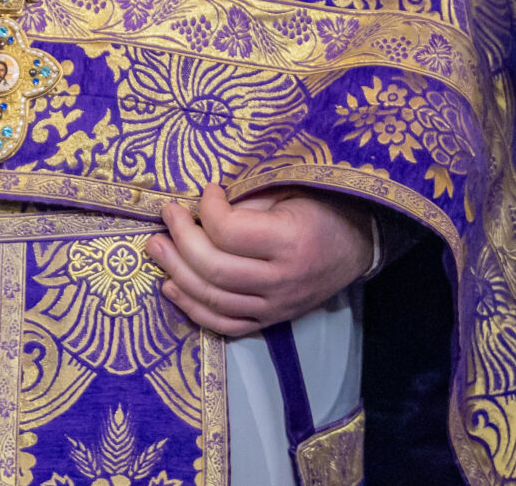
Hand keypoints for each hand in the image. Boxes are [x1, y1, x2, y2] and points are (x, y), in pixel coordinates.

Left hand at [147, 183, 378, 336]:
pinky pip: (223, 324)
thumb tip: (202, 210)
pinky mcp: (270, 321)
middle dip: (180, 239)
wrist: (359, 245)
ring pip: (211, 299)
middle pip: (212, 268)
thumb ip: (249, 203)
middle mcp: (282, 281)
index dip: (208, 209)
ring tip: (156, 247)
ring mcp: (275, 307)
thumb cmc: (325, 208)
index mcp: (292, 241)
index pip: (229, 231)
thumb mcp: (293, 191)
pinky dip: (192, 308)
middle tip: (167, 216)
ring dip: (175, 272)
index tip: (207, 190)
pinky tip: (171, 286)